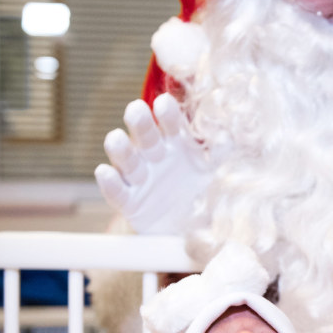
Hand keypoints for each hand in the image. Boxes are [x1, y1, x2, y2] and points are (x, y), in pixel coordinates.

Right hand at [95, 93, 211, 234]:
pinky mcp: (128, 202)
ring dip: (120, 149)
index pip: (172, 125)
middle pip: (146, 136)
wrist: (189, 231)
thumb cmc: (202, 193)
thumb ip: (220, 156)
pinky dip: (109, 183)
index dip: (168, 114)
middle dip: (140, 122)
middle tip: (135, 108)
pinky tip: (104, 172)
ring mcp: (139, 178)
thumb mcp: (216, 174)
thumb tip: (228, 136)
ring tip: (116, 139)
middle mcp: (155, 156)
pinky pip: (117, 192)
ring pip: (126, 160)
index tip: (164, 102)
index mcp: (178, 144)